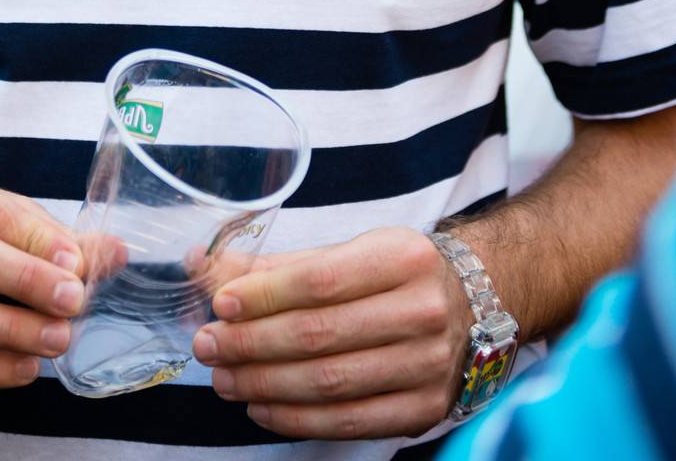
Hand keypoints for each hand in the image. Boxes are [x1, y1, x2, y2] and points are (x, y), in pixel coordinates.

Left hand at [192, 226, 471, 440]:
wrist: (470, 306)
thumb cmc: (392, 274)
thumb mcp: (347, 252)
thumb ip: (278, 265)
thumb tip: (205, 267)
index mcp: (403, 257)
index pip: (320, 280)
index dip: (264, 295)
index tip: (220, 304)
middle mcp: (422, 311)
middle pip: (320, 335)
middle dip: (252, 343)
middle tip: (207, 344)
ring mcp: (428, 366)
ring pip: (330, 383)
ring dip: (264, 383)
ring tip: (223, 377)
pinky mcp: (423, 410)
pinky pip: (348, 422)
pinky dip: (295, 418)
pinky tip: (260, 405)